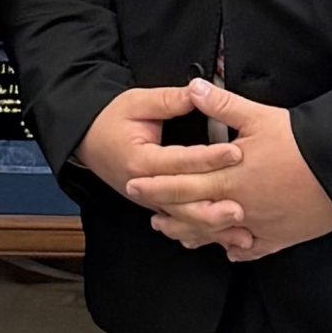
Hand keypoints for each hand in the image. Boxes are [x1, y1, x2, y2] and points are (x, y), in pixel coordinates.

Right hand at [75, 85, 250, 252]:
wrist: (89, 140)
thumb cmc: (111, 121)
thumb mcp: (136, 102)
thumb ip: (168, 100)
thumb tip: (198, 92)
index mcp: (140, 160)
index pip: (179, 161)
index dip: (209, 157)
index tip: (236, 153)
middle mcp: (145, 187)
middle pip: (183, 203)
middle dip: (214, 207)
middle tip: (242, 206)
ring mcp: (151, 202)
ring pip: (185, 221)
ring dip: (213, 228)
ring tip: (240, 233)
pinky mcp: (158, 207)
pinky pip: (183, 225)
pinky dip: (206, 234)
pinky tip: (228, 240)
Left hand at [123, 79, 331, 260]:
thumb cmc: (302, 143)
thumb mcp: (259, 117)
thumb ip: (222, 105)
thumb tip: (192, 87)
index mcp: (228, 176)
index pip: (181, 183)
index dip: (155, 185)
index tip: (134, 184)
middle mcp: (238, 206)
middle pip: (193, 212)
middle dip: (166, 212)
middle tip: (146, 213)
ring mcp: (259, 225)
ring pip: (217, 235)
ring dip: (194, 234)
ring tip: (176, 234)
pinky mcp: (281, 237)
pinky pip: (253, 248)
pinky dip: (237, 249)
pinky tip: (228, 250)